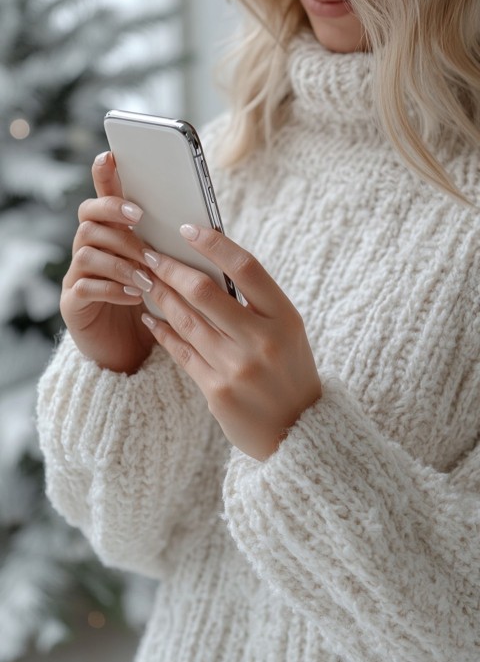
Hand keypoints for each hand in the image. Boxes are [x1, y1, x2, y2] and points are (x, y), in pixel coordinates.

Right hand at [60, 152, 155, 373]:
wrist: (130, 351)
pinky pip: (86, 286)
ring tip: (147, 273)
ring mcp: (78, 275)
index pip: (102, 195)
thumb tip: (198, 223)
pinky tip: (136, 295)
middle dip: (114, 212)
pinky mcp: (74, 303)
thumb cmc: (153, 305)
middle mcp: (89, 248)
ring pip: (88, 250)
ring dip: (121, 258)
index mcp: (112, 234)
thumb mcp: (165, 270)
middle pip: (88, 215)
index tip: (113, 156)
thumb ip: (169, 245)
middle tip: (139, 218)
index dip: (105, 175)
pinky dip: (113, 288)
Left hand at [139, 224, 321, 459]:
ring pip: (186, 320)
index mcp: (285, 318)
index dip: (214, 244)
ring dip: (160, 295)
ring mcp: (237, 368)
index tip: (187, 229)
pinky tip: (150, 316)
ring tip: (144, 278)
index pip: (247, 267)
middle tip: (150, 253)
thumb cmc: (290, 370)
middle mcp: (262, 341)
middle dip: (171, 268)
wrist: (299, 432)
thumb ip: (256, 303)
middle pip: (205, 292)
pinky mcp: (216, 392)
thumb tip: (210, 263)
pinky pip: (181, 352)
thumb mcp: (287, 331)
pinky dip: (163, 331)